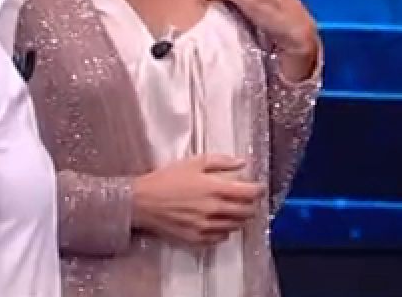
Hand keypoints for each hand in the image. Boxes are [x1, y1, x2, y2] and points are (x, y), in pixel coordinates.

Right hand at [131, 154, 264, 245]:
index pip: (248, 193)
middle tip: (249, 200)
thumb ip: (221, 161)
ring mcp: (206, 227)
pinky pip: (220, 238)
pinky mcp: (197, 239)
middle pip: (246, 212)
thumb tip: (242, 162)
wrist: (142, 202)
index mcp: (215, 189)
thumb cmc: (167, 179)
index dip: (258, 190)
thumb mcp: (194, 162)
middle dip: (252, 205)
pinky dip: (225, 231)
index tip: (259, 187)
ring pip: (235, 226)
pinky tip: (220, 223)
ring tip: (236, 211)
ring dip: (240, 219)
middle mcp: (214, 210)